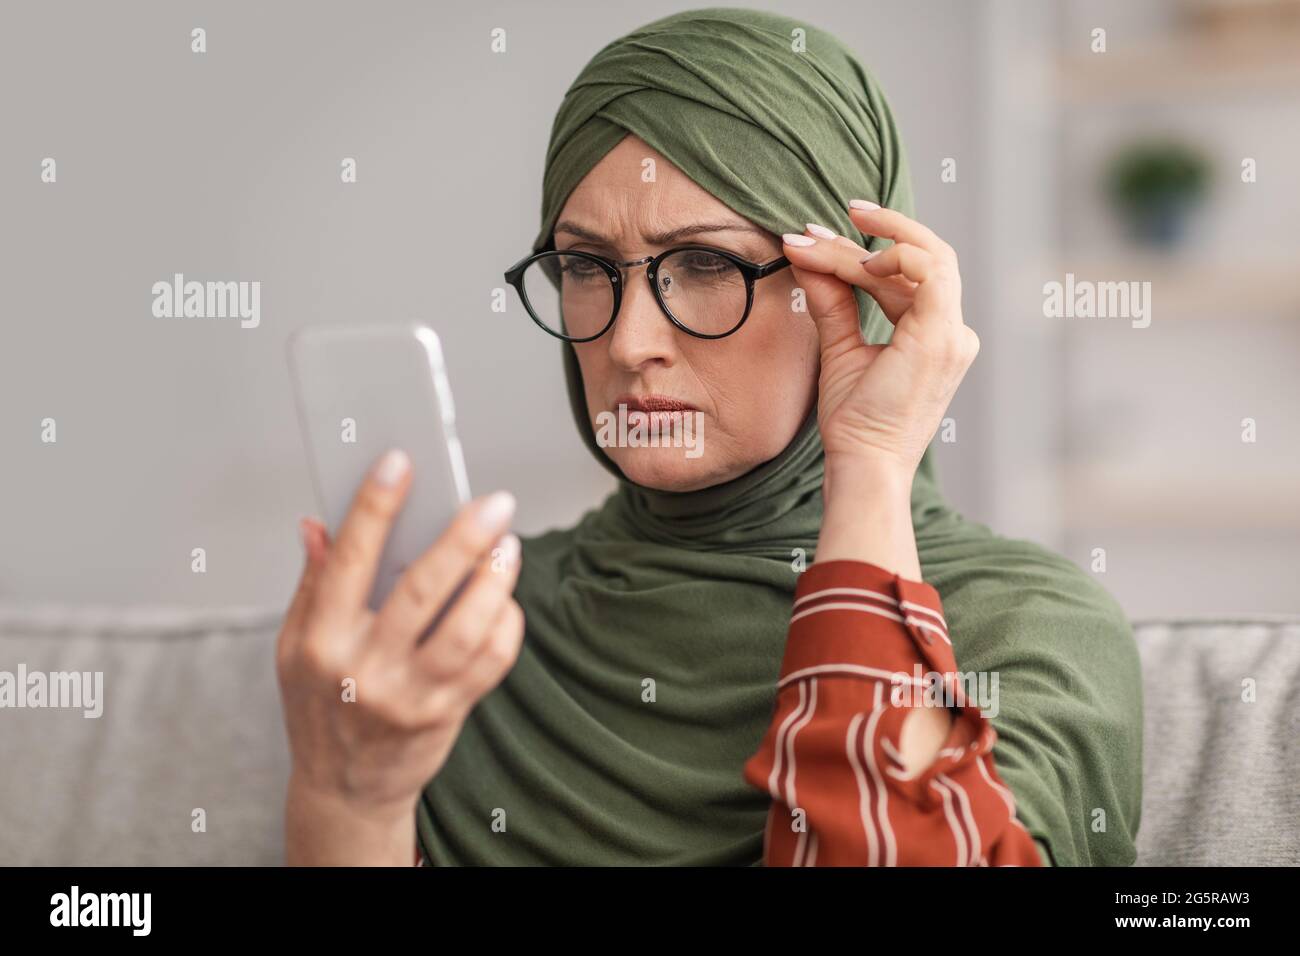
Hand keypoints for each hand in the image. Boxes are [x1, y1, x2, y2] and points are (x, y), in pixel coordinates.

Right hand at [276, 449, 523, 862]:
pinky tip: (505, 599)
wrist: (344, 789)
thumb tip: (317, 523)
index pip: (349, 560)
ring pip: (468, 628)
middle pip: (423, 590)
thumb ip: (313, 583)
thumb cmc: (320, 705)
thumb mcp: (294, 646)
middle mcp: (364, 669)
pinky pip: (491, 662)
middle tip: (495, 503)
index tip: (400, 462)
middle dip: (464, 539)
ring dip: (497, 580)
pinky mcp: (446, 713)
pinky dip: (507, 624)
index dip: (374, 506)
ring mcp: (409, 695)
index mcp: (320, 641)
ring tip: (508, 546)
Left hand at [781, 203, 978, 479]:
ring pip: (923, 259)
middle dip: (883, 229)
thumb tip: (805, 255)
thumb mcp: (840, 347)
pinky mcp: (942, 337)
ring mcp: (952, 334)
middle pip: (924, 258)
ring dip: (874, 242)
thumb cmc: (855, 421)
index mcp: (935, 335)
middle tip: (835, 215)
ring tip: (823, 239)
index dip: (865, 251)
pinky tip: (858, 264)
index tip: (815, 239)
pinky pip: (929, 272)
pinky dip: (895, 257)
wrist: (863, 463)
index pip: (909, 276)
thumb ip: (831, 300)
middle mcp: (952, 332)